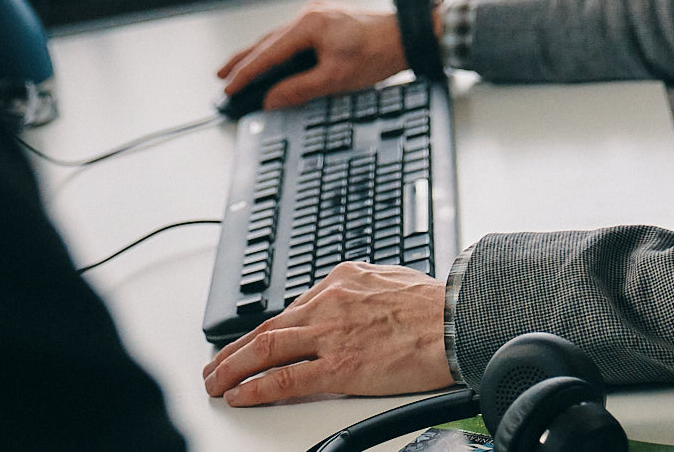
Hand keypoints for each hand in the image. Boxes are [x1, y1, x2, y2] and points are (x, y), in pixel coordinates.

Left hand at [201, 262, 457, 404]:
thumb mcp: (388, 278)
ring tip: (215, 382)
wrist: (458, 321)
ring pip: (265, 350)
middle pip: (266, 329)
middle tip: (215, 366)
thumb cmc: (436, 305)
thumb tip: (352, 297)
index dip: (264, 331)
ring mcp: (329, 335)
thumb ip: (360, 289)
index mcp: (339, 281)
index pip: (290, 310)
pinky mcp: (338, 367)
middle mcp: (326, 303)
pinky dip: (256, 387)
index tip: (250, 344)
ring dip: (233, 367)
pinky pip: (285, 379)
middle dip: (234, 350)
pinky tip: (240, 395)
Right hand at [217, 0, 408, 109]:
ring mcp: (318, 15)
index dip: (246, 73)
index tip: (229, 87)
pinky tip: (274, 60)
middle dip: (244, 60)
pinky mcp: (327, 20)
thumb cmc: (378, 53)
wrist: (407, 37)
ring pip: (280, 38)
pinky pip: (295, 37)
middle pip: (267, 41)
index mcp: (309, 25)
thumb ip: (299, 89)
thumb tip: (271, 99)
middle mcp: (310, 14)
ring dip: (261, 55)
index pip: (268, 53)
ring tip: (240, 69)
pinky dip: (280, 51)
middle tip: (222, 76)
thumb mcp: (336, 79)